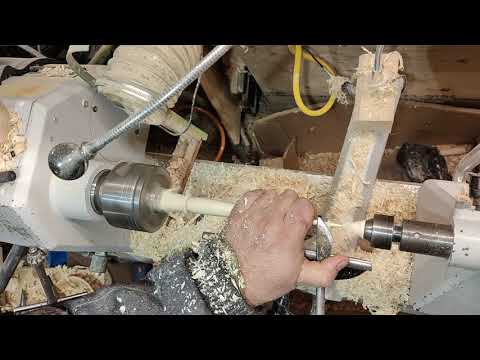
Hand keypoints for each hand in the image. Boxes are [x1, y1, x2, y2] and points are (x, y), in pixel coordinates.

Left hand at [225, 189, 348, 306]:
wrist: (232, 280)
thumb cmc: (262, 278)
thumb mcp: (298, 278)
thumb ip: (324, 270)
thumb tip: (341, 262)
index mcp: (287, 235)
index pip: (305, 206)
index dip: (308, 212)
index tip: (306, 223)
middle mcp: (270, 221)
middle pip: (291, 196)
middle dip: (295, 207)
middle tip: (292, 221)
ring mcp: (254, 215)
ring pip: (274, 193)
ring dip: (278, 203)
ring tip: (277, 217)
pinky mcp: (240, 213)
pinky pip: (254, 194)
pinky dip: (261, 199)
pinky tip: (263, 212)